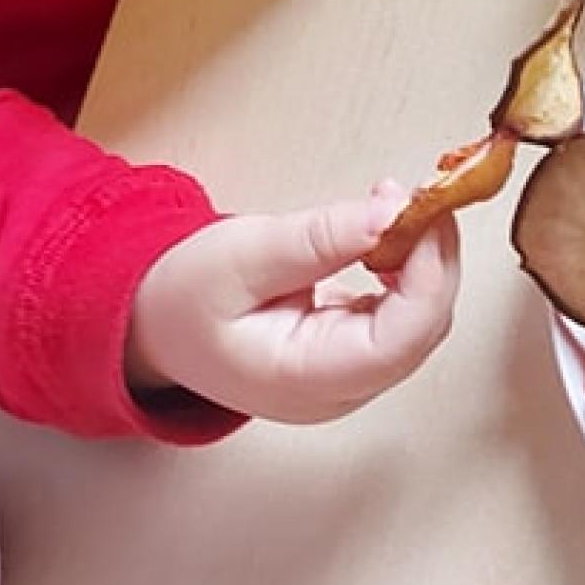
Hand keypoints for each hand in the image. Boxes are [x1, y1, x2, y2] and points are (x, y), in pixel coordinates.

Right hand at [125, 185, 459, 422]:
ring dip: (421, 258)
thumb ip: (319, 239)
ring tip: (391, 203)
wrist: (152, 324)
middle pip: (423, 329)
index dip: (430, 271)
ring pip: (420, 320)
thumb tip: (392, 212)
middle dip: (432, 256)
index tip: (425, 208)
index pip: (404, 337)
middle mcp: (338, 392)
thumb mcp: (244, 255)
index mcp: (307, 379)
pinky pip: (401, 314)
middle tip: (413, 192)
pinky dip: (405, 268)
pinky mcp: (350, 356)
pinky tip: (382, 232)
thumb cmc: (185, 296)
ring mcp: (347, 379)